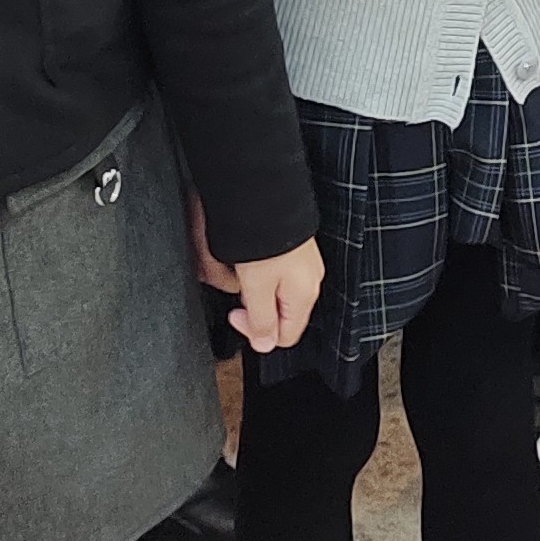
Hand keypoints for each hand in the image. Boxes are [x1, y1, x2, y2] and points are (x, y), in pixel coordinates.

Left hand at [197, 223, 321, 354]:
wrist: (267, 194)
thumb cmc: (264, 236)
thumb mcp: (257, 287)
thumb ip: (261, 320)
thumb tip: (264, 345)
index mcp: (303, 296)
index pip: (283, 336)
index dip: (255, 332)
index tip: (236, 312)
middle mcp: (307, 281)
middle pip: (276, 312)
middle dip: (249, 302)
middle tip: (234, 284)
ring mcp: (300, 264)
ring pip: (268, 290)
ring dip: (247, 282)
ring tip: (232, 263)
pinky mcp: (289, 249)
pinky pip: (268, 270)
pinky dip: (252, 266)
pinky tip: (242, 254)